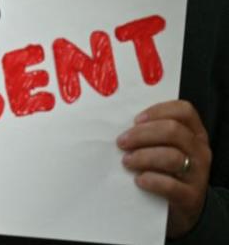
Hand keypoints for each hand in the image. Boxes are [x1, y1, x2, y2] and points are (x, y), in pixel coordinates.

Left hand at [117, 100, 211, 237]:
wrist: (180, 207)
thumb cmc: (164, 169)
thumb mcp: (164, 147)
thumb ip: (151, 133)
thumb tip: (118, 123)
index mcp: (194, 133)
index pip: (183, 111)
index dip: (158, 111)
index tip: (135, 120)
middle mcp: (199, 151)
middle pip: (173, 131)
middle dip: (142, 134)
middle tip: (121, 142)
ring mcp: (198, 174)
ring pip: (172, 157)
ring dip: (143, 157)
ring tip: (127, 161)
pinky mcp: (190, 197)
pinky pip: (170, 185)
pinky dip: (151, 180)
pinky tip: (139, 180)